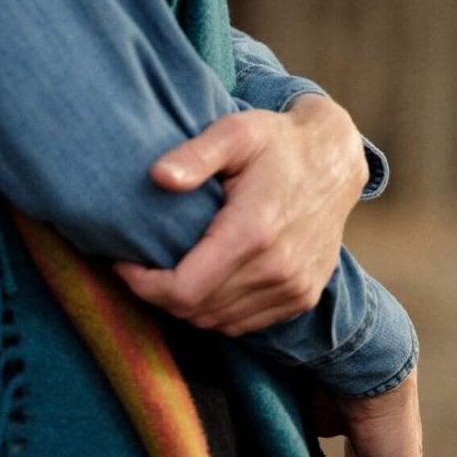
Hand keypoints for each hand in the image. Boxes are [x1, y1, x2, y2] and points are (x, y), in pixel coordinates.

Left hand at [110, 95, 368, 333]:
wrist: (334, 160)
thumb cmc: (276, 142)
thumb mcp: (234, 132)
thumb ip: (195, 154)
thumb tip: (158, 177)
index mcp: (253, 232)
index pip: (185, 289)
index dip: (144, 285)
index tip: (122, 263)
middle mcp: (277, 270)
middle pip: (198, 311)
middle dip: (158, 295)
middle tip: (137, 266)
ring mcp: (294, 289)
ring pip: (220, 323)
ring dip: (186, 306)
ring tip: (165, 273)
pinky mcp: (303, 297)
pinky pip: (246, 324)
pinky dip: (217, 312)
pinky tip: (203, 282)